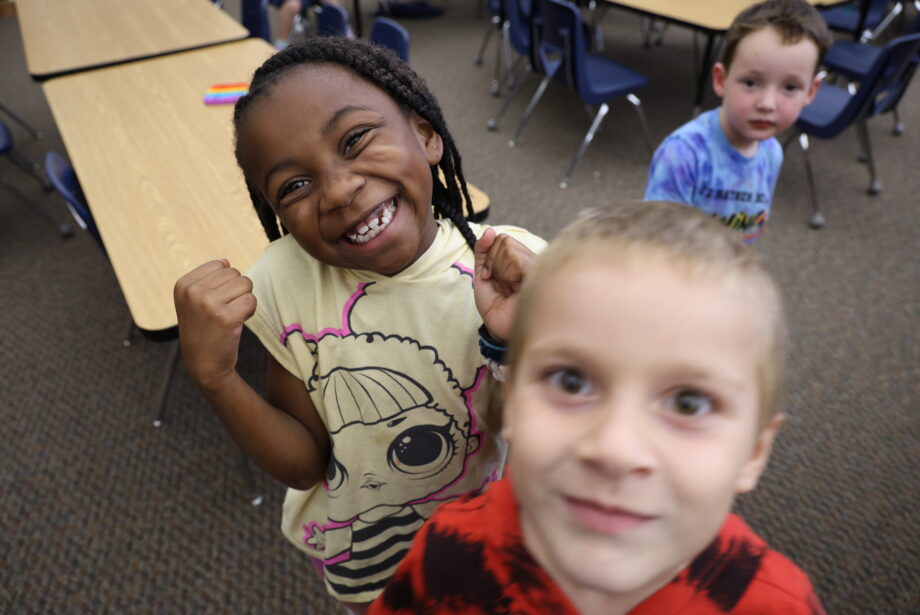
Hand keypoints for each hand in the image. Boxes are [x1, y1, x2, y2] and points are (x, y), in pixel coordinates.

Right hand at [173, 259, 256, 389]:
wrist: (203, 365)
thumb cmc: (203, 330)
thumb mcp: (194, 302)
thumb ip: (208, 279)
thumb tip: (226, 261)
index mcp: (183, 284)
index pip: (220, 265)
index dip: (225, 283)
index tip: (215, 302)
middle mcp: (193, 292)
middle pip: (235, 273)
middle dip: (236, 291)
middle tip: (225, 311)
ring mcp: (208, 304)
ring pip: (245, 284)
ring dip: (244, 300)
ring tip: (231, 315)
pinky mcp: (226, 318)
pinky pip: (251, 300)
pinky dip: (250, 311)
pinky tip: (238, 323)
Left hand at [473, 229, 535, 341]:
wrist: (500, 327)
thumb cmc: (494, 305)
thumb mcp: (482, 273)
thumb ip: (483, 250)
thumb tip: (489, 230)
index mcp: (519, 258)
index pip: (501, 239)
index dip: (489, 258)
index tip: (490, 278)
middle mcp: (531, 259)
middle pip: (505, 242)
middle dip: (493, 264)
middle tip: (500, 284)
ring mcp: (538, 264)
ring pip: (510, 249)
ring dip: (501, 271)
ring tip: (508, 288)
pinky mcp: (541, 272)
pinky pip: (518, 260)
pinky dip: (508, 274)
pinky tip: (514, 288)